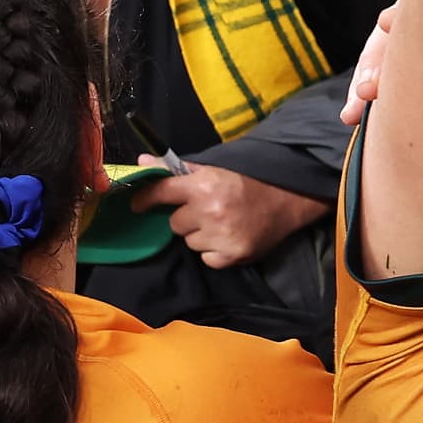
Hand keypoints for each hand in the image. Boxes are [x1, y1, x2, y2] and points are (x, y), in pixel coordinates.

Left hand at [137, 159, 325, 268]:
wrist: (286, 199)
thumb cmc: (246, 182)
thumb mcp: (214, 169)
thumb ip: (176, 170)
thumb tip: (142, 164)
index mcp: (203, 185)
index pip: (161, 193)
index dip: (145, 199)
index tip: (136, 205)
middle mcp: (210, 211)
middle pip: (174, 224)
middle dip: (186, 218)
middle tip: (207, 210)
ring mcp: (221, 236)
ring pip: (189, 242)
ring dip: (201, 235)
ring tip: (222, 223)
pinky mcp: (232, 255)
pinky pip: (206, 258)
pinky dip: (214, 251)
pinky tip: (229, 237)